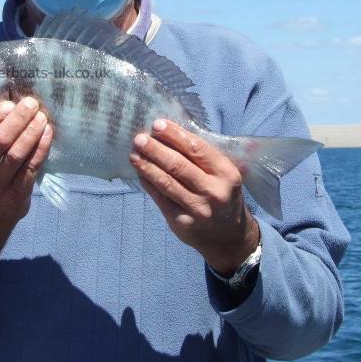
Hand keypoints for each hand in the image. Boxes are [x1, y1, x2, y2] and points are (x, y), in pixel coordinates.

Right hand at [0, 96, 52, 230]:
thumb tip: (13, 103)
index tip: (9, 104)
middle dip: (18, 120)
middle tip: (32, 104)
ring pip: (16, 155)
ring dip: (31, 132)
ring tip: (42, 117)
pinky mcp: (15, 195)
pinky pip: (30, 168)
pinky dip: (41, 149)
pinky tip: (47, 134)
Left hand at [130, 119, 259, 275]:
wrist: (229, 237)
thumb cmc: (222, 194)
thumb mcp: (224, 175)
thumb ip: (203, 156)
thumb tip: (168, 133)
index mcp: (227, 173)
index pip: (197, 149)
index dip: (175, 135)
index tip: (157, 124)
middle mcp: (213, 191)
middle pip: (178, 165)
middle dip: (156, 149)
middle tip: (139, 138)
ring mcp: (197, 209)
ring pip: (166, 182)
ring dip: (147, 166)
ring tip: (133, 154)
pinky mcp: (181, 222)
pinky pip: (160, 198)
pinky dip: (148, 183)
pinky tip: (139, 172)